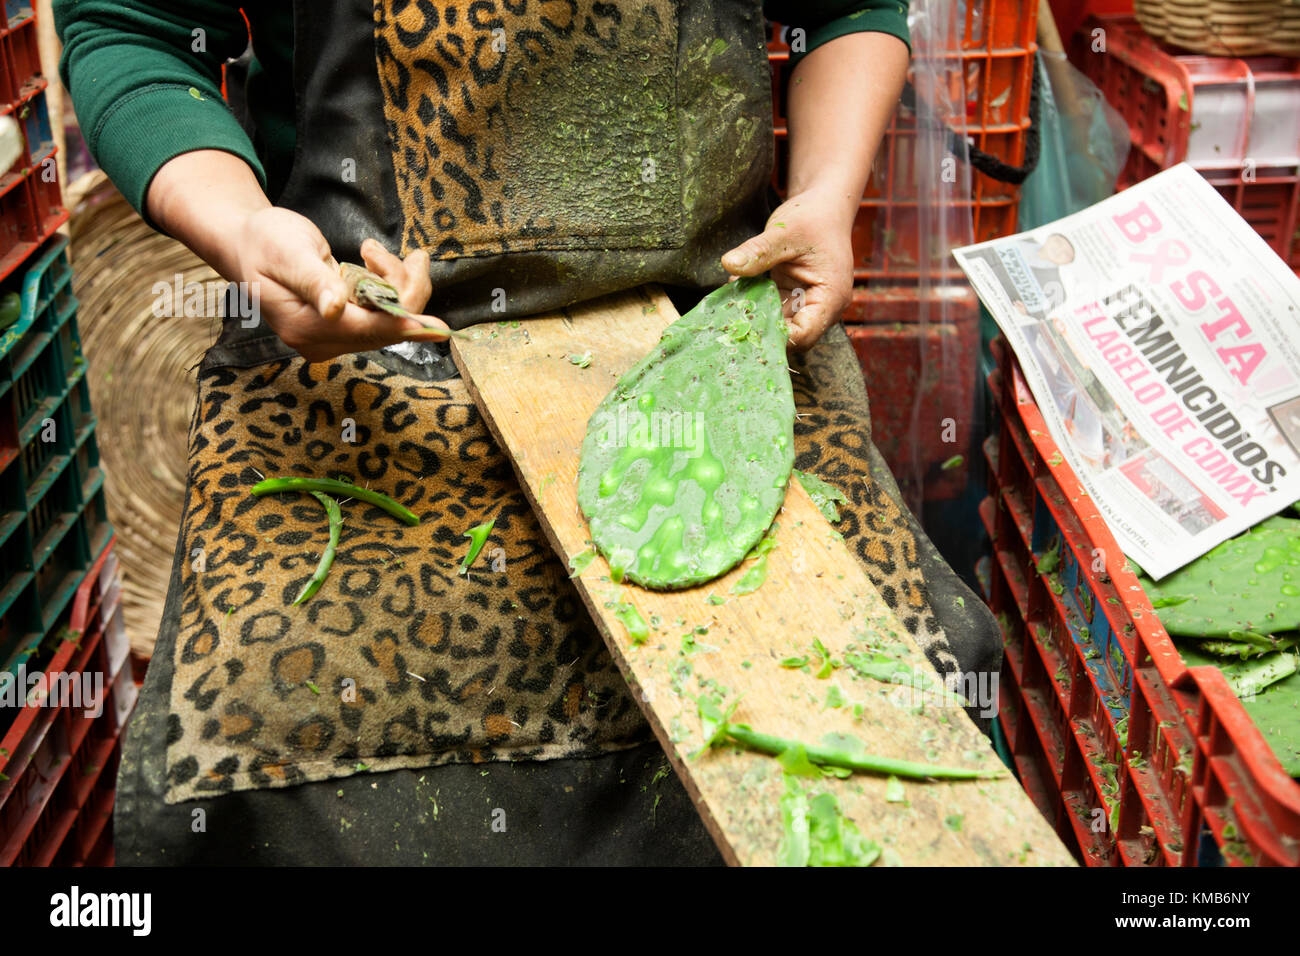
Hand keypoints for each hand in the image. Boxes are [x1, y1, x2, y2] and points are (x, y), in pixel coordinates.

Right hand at [230, 208, 447, 361]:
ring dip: (397, 281)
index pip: (366, 330)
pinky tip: (374, 259)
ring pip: (390, 320)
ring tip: (374, 249)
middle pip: (385, 328)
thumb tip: (336, 309)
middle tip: (416, 254)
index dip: (403, 325)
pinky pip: (383, 314)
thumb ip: (315, 281)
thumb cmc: (264, 241)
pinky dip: (390, 285)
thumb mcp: (287, 252)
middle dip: (405, 288)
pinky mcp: (345, 329)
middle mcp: (321, 342)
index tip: (440, 330)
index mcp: (304, 327)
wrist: (249, 243)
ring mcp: (333, 339)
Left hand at [720, 187, 855, 350]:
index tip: (744, 328)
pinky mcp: (794, 297)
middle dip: (760, 329)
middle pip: (791, 336)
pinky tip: (736, 293)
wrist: (823, 207)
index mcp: (830, 297)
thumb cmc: (812, 218)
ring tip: (729, 307)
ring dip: (754, 317)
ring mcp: (808, 304)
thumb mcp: (784, 231)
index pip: (804, 335)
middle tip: (729, 321)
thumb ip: (758, 251)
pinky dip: (755, 304)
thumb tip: (729, 264)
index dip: (775, 337)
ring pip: (779, 324)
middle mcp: (823, 307)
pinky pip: (772, 310)